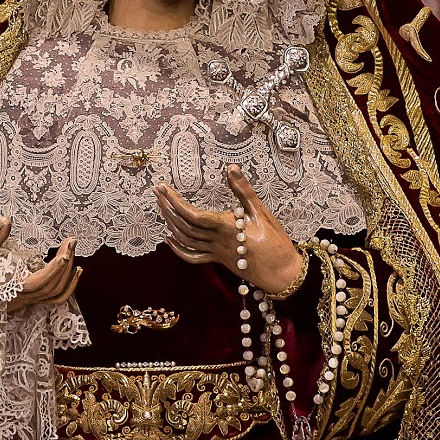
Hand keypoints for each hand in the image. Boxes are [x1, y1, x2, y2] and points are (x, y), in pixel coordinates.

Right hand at [0, 217, 80, 308]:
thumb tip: (6, 219)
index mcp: (11, 290)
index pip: (39, 283)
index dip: (54, 270)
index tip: (66, 252)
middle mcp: (22, 298)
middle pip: (52, 287)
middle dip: (65, 264)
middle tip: (71, 241)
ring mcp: (26, 301)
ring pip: (54, 295)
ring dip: (67, 276)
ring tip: (72, 252)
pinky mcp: (28, 299)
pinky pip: (52, 298)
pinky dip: (66, 287)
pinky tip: (73, 272)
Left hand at [156, 167, 304, 295]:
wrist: (283, 273)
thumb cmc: (275, 241)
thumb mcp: (261, 212)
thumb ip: (244, 190)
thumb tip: (231, 167)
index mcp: (225, 228)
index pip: (193, 215)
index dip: (175, 202)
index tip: (164, 188)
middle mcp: (217, 242)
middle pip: (185, 226)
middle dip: (168, 208)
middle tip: (156, 191)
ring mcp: (216, 253)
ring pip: (186, 240)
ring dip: (170, 223)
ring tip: (161, 206)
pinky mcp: (219, 261)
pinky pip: (194, 257)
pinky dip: (179, 249)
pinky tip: (170, 239)